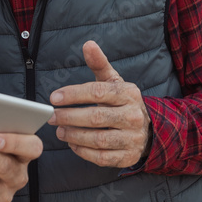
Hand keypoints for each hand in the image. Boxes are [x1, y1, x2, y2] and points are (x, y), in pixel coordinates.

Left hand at [48, 40, 151, 167]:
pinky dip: (84, 151)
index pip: (98, 92)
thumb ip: (99, 64)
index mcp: (128, 93)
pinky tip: (72, 144)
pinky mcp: (128, 156)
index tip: (54, 97)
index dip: (74, 94)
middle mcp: (132, 115)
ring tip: (59, 130)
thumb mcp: (114, 81)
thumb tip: (88, 44)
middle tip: (51, 117)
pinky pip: (102, 157)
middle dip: (69, 117)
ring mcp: (132, 138)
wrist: (149, 129)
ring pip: (98, 139)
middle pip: (96, 117)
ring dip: (74, 135)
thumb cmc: (123, 102)